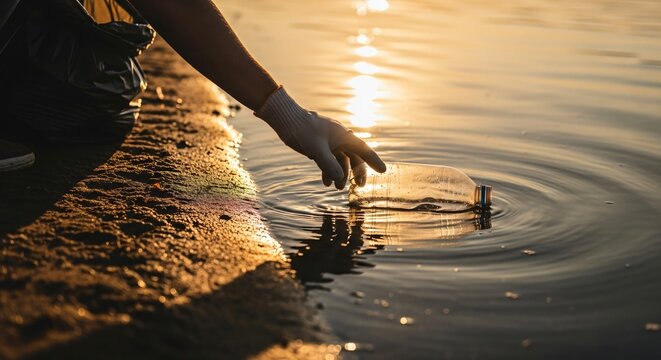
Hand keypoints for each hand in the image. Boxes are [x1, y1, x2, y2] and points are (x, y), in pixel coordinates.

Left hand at [255, 87, 385, 188]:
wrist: (287, 120)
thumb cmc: (304, 130)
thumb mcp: (316, 149)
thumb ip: (328, 164)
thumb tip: (340, 179)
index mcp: (344, 136)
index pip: (363, 150)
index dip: (373, 161)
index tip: (383, 170)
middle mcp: (339, 140)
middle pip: (353, 158)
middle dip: (356, 172)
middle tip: (359, 186)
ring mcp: (330, 144)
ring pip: (341, 162)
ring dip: (340, 175)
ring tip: (336, 188)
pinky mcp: (320, 148)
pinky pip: (329, 162)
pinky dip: (329, 172)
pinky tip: (326, 182)